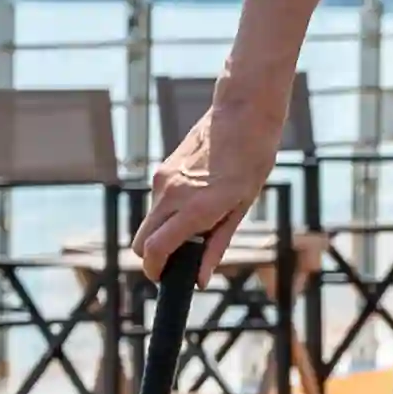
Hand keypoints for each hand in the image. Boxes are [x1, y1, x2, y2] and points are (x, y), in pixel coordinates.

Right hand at [133, 113, 258, 277]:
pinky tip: (195, 202)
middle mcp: (171, 195)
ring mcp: (163, 180)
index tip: (163, 279)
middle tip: (176, 261)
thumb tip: (200, 279)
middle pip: (141, 242)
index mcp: (196, 207)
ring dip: (162, 233)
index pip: (155, 249)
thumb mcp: (241, 208)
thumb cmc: (252, 160)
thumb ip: (216, 245)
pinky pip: (156, 203)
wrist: (243, 113)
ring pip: (148, 222)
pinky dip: (167, 213)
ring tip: (196, 226)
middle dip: (152, 257)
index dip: (154, 271)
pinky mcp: (162, 170)